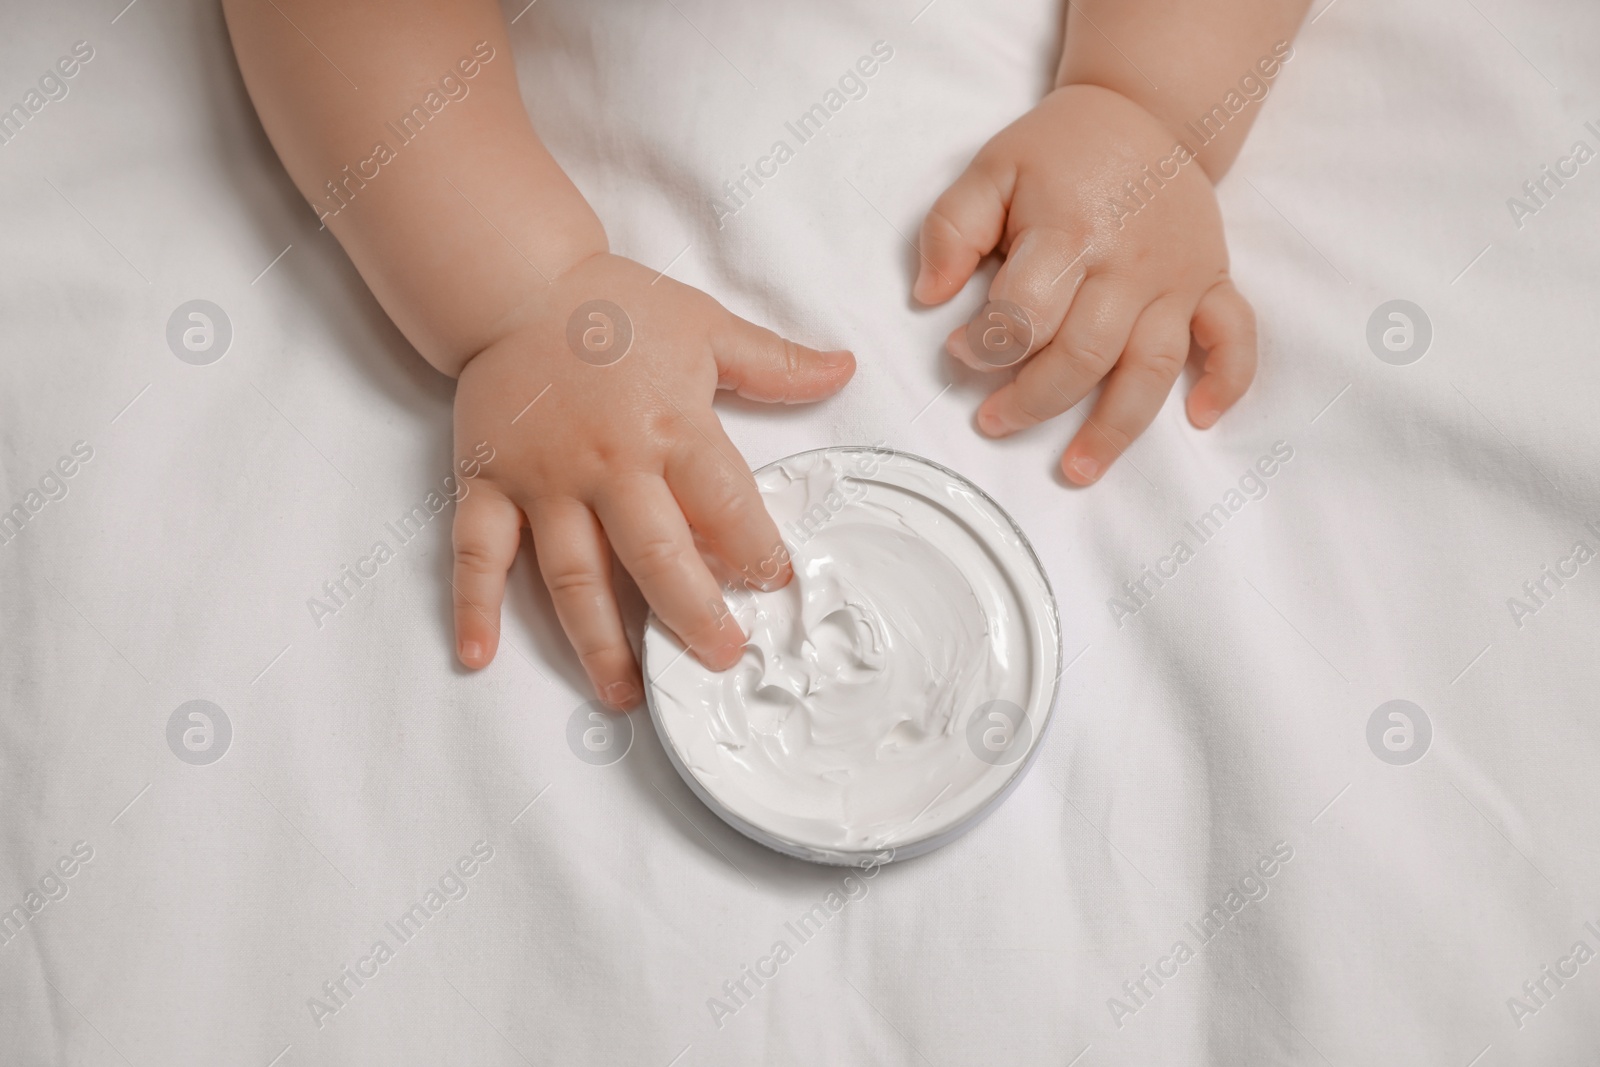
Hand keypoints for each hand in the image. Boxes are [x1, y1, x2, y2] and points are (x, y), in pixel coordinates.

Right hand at [450, 252, 854, 707]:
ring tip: (625, 694)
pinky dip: (473, 604)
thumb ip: (776, 362)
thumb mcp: (706, 326)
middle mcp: (609, 463)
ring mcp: (544, 480)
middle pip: (656, 556)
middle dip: (692, 615)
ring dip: (599, 640)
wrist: (518, 281)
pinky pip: (477, 552)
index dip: (756, 549)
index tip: (775, 583)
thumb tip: (845, 369)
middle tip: (719, 659)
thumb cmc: (615, 307)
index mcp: (671, 426)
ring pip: (573, 574)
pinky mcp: (489, 483)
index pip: (725, 504)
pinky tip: (477, 655)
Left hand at [914, 84, 1256, 484]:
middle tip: (992, 421)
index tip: (960, 351)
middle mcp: (1130, 261)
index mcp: (1071, 230)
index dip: (986, 346)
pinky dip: (1229, 380)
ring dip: (1115, 427)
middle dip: (1032, 400)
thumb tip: (929, 296)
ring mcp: (1179, 277)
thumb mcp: (990, 169)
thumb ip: (951, 229)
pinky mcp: (1213, 281)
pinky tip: (1200, 418)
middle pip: (1084, 355)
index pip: (1025, 313)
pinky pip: (1236, 337)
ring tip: (1077, 470)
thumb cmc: (1059, 151)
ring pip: (1152, 368)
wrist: (1145, 111)